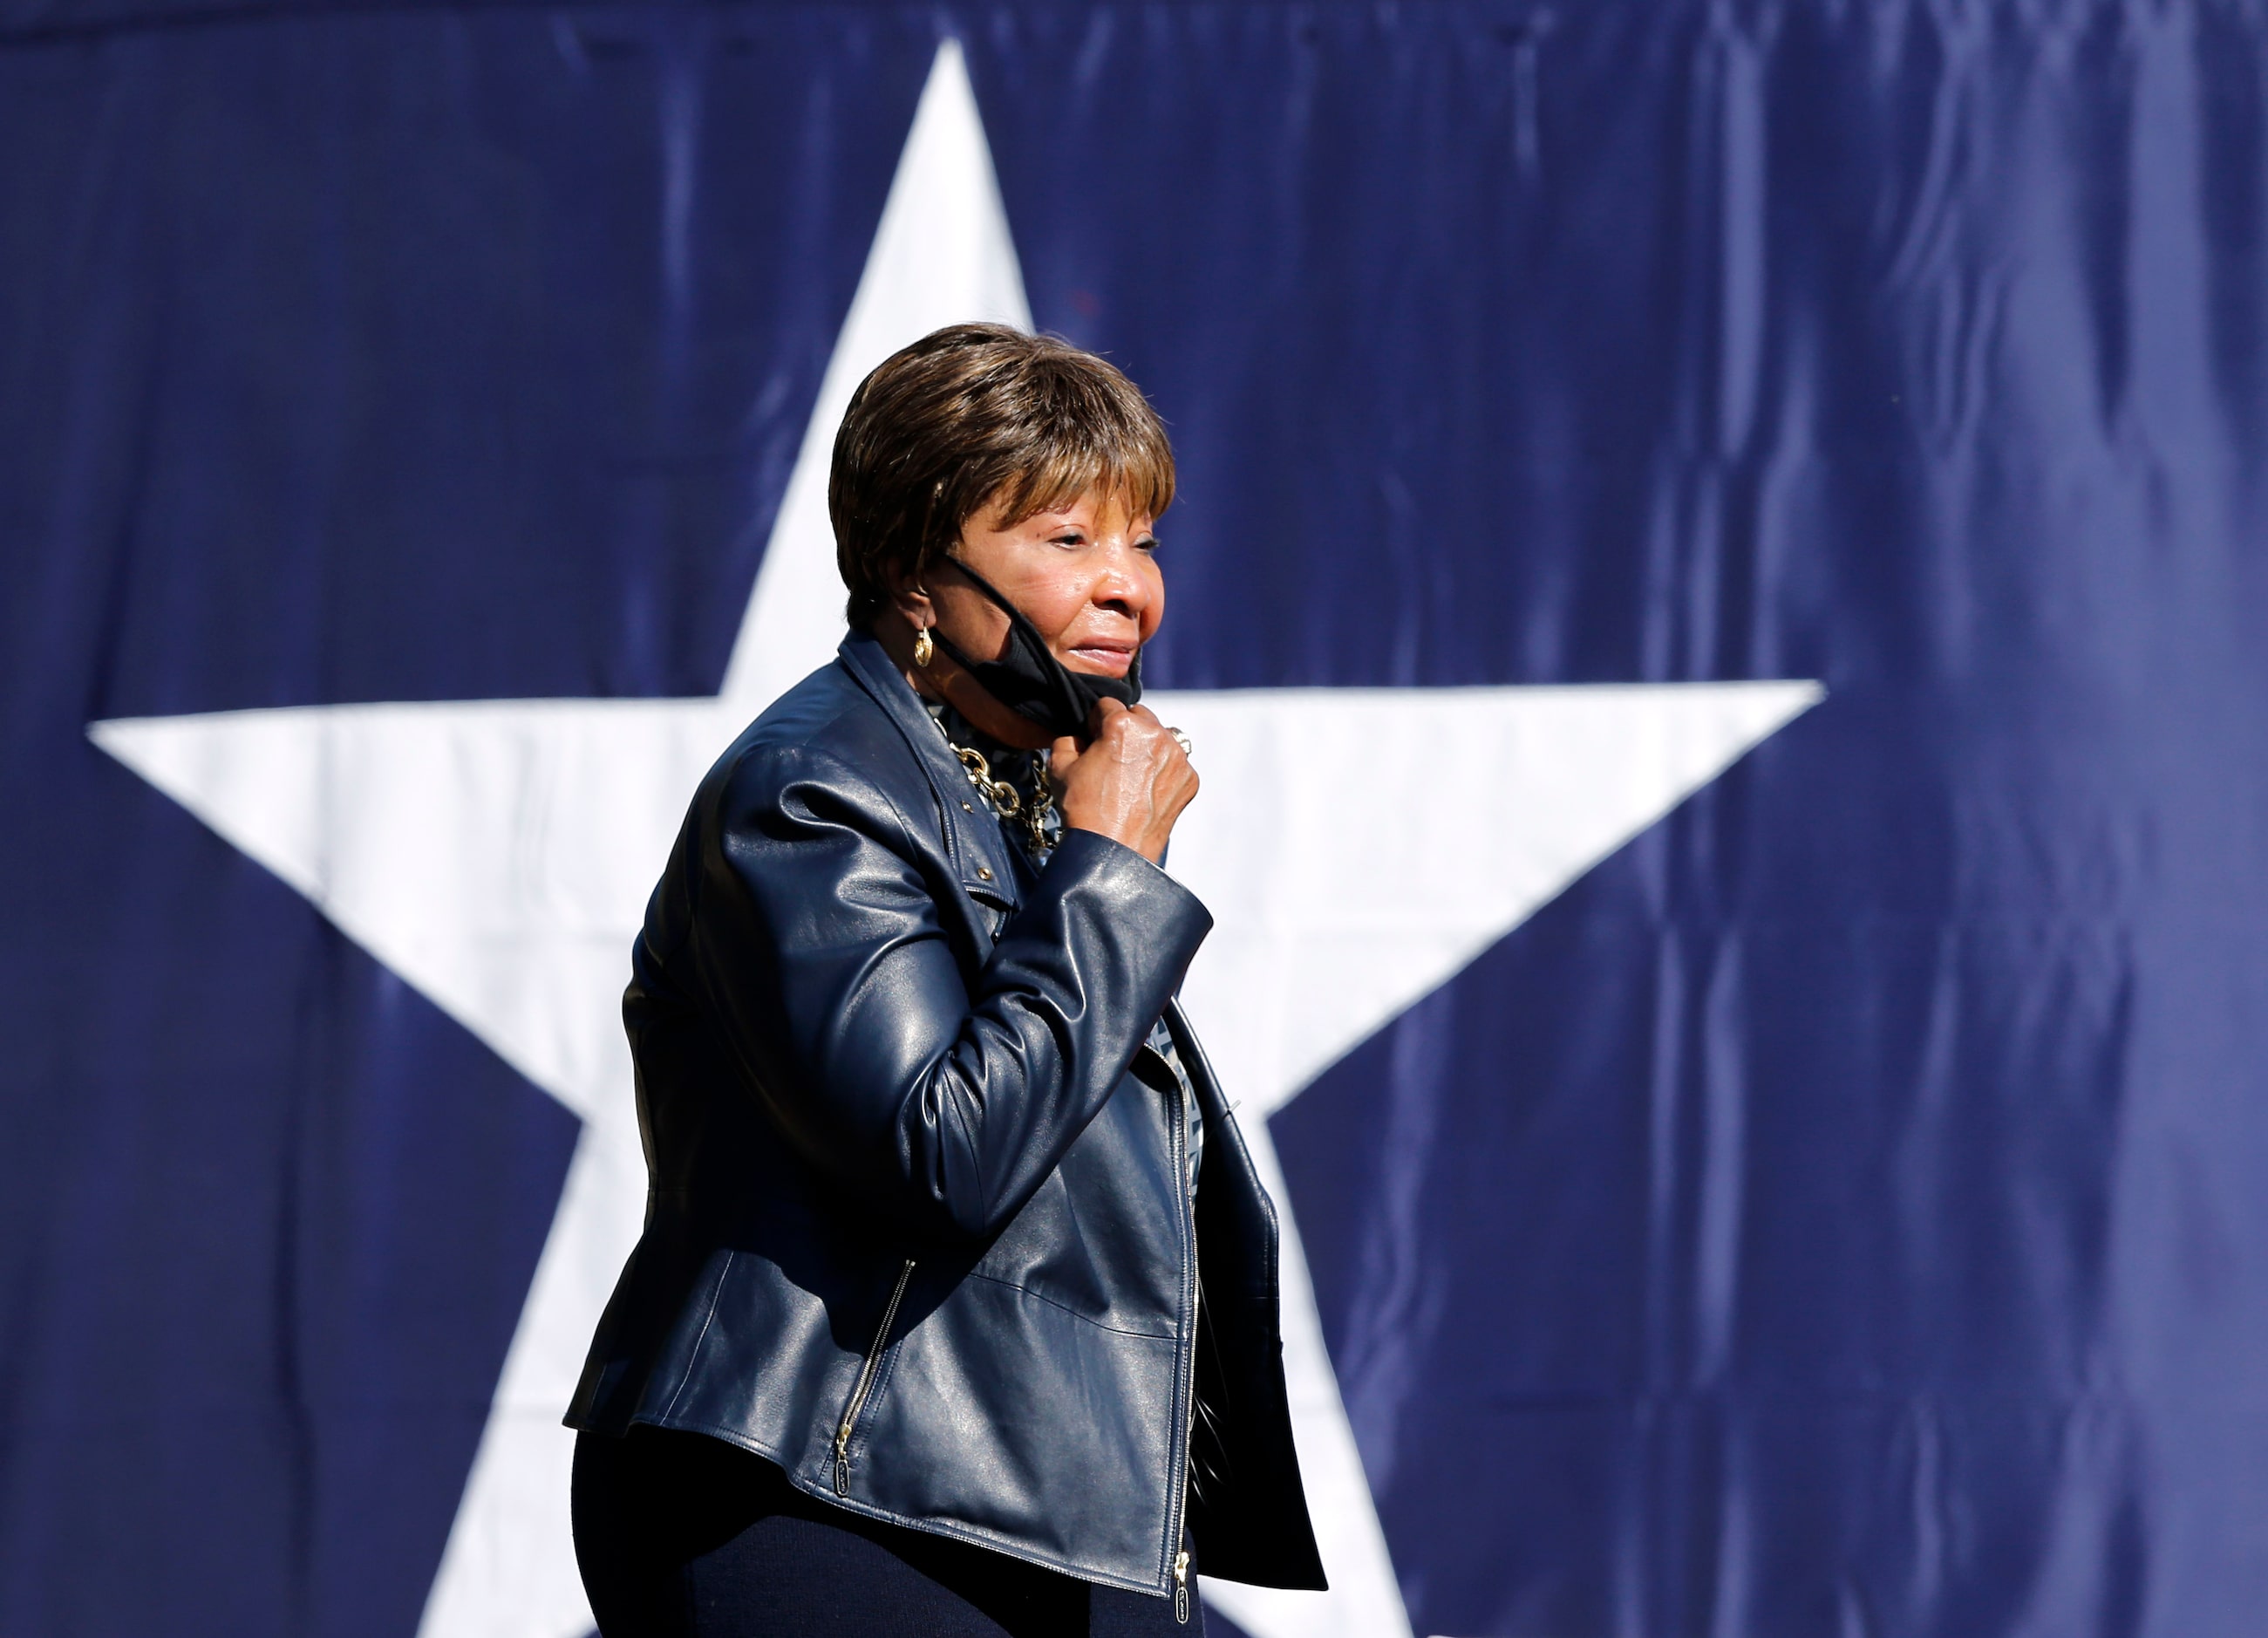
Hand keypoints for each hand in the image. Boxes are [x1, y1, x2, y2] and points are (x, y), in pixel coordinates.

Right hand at [1049, 700, 1197, 863]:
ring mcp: (1178, 758)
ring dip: (1145, 748)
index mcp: (1123, 725)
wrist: (1112, 853)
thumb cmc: (1085, 811)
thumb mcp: (1059, 767)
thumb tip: (1080, 736)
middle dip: (1124, 731)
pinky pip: (1174, 763)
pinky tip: (1143, 791)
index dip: (1094, 723)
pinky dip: (1161, 771)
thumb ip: (1068, 739)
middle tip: (1111, 758)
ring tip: (1129, 777)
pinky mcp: (1189, 779)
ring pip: (1160, 738)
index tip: (1091, 741)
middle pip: (1138, 716)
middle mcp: (1157, 735)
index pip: (1107, 705)